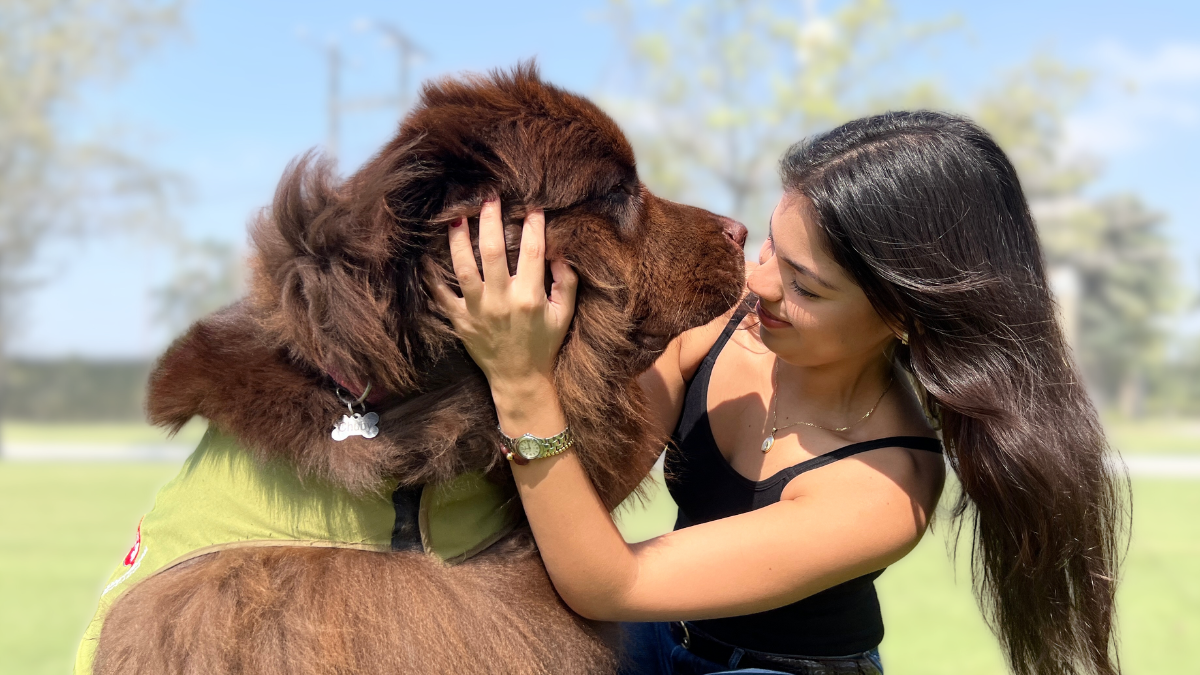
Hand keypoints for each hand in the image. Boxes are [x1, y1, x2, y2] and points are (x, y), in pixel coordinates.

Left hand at [427, 199, 577, 396]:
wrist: (519, 379)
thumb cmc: (544, 344)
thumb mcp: (564, 315)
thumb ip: (567, 283)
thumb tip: (560, 253)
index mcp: (530, 297)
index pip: (532, 251)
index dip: (533, 225)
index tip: (533, 206)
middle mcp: (502, 300)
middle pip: (492, 250)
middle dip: (490, 219)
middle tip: (488, 197)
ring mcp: (477, 310)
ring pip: (462, 267)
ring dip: (458, 239)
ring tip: (455, 216)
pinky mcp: (460, 320)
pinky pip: (440, 294)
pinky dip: (431, 275)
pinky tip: (426, 254)